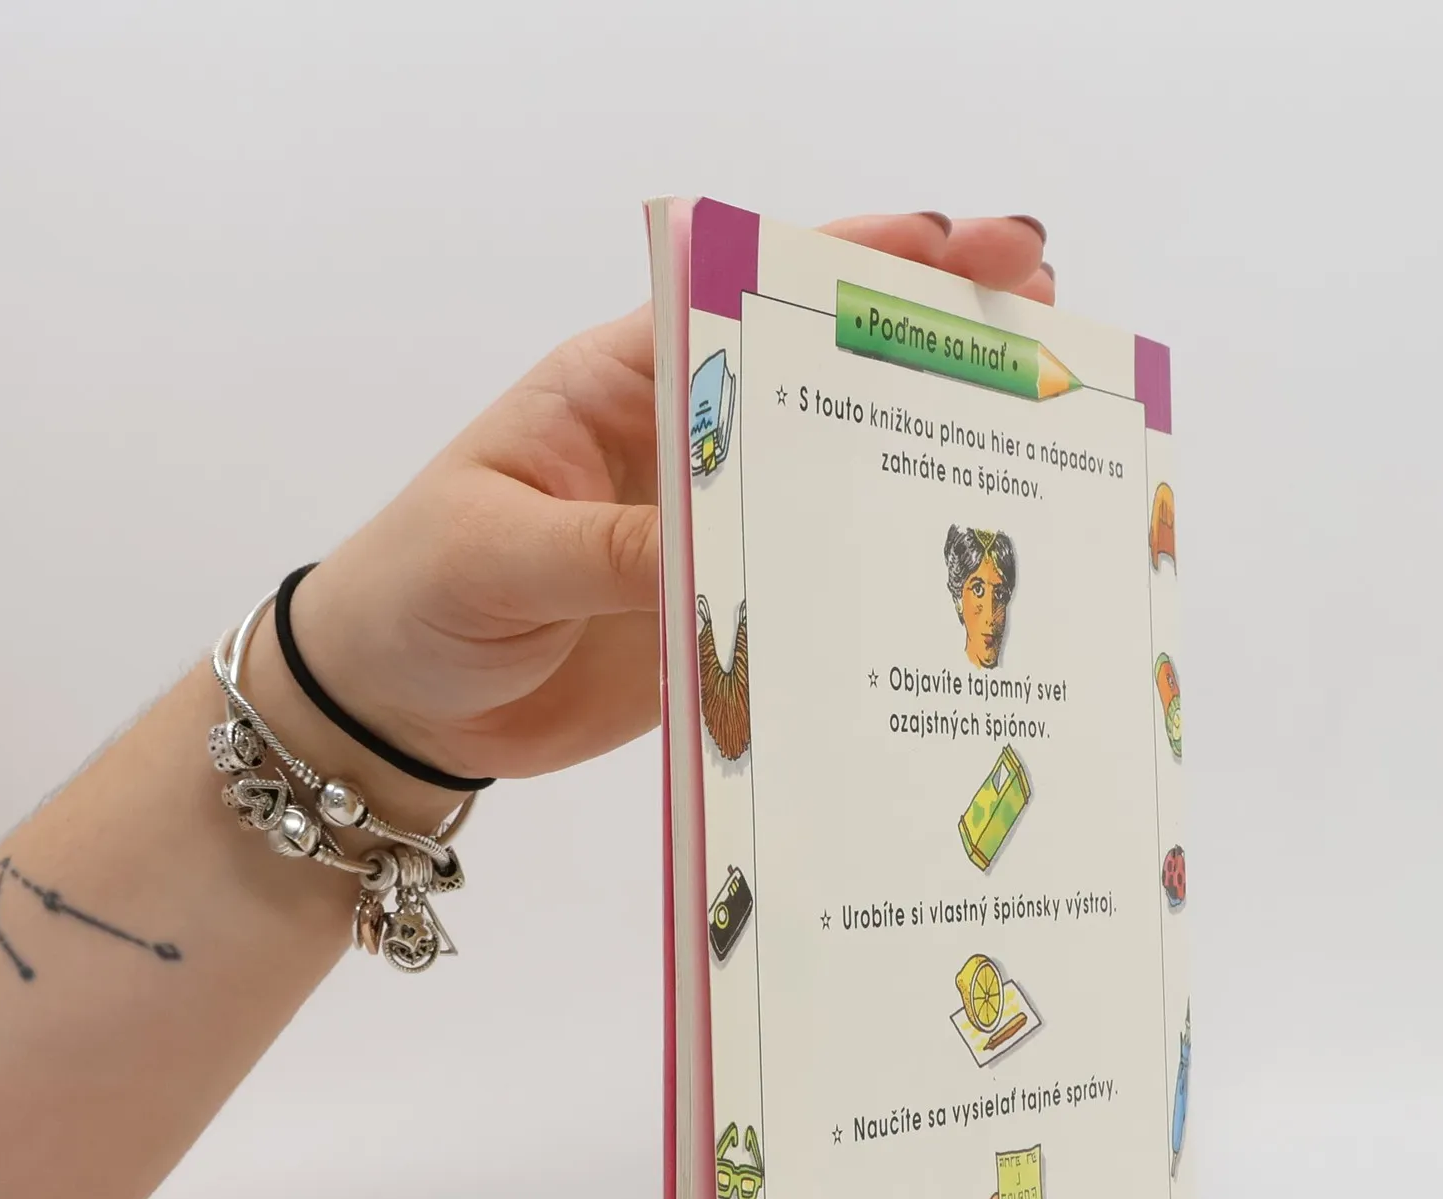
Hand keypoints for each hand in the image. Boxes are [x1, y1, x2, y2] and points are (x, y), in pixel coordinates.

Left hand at [280, 213, 1053, 785]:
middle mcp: (686, 450)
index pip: (750, 300)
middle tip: (1047, 323)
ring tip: (1040, 450)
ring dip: (926, 468)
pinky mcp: (723, 620)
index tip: (961, 246)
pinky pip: (812, 600)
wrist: (395, 708)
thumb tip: (718, 551)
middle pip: (824, 381)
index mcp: (625, 386)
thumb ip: (610, 550)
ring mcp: (712, 537)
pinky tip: (955, 595)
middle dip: (932, 346)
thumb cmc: (417, 594)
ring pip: (835, 489)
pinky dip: (879, 594)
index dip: (860, 264)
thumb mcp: (499, 553)